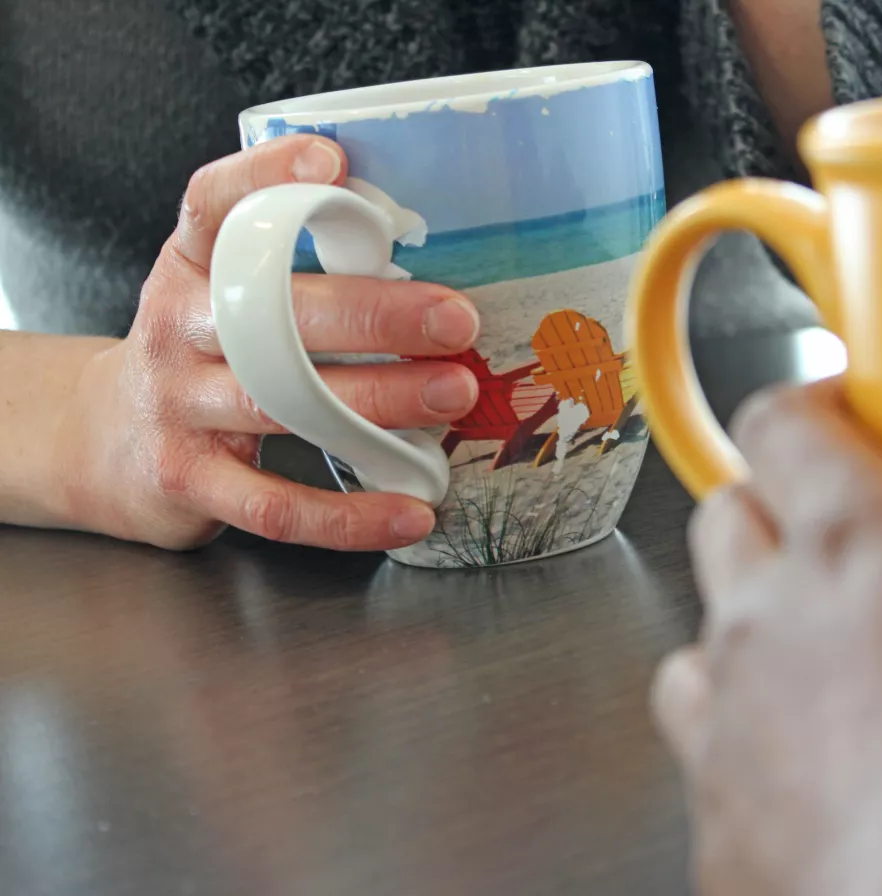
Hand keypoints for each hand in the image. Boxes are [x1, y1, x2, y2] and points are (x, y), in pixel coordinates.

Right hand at [54, 134, 479, 550]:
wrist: (102, 441)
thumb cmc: (199, 354)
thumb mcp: (221, 292)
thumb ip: (289, 269)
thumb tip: (417, 249)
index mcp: (191, 265)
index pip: (214, 205)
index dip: (266, 175)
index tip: (331, 160)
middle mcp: (177, 326)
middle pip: (273, 313)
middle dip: (375, 315)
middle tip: (456, 319)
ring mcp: (178, 405)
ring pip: (282, 403)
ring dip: (378, 401)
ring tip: (453, 393)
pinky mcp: (188, 479)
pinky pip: (276, 505)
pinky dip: (349, 516)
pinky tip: (413, 512)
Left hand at [653, 377, 881, 895]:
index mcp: (857, 543)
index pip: (787, 423)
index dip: (812, 404)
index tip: (848, 409)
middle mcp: (767, 621)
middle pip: (730, 517)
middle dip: (772, 505)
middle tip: (839, 526)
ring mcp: (731, 724)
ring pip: (699, 634)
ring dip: (742, 627)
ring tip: (808, 646)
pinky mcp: (722, 826)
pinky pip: (701, 755)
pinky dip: (737, 746)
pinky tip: (805, 768)